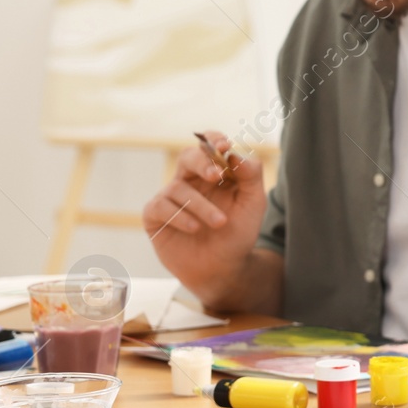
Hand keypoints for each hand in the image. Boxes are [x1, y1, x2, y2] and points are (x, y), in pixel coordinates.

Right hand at [143, 131, 265, 281]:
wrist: (224, 268)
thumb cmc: (238, 234)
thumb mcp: (253, 204)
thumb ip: (251, 175)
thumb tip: (234, 153)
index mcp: (214, 173)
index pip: (208, 145)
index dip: (212, 139)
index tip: (224, 145)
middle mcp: (190, 181)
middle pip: (187, 157)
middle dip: (201, 162)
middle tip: (216, 175)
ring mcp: (170, 198)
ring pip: (178, 187)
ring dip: (201, 205)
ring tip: (220, 223)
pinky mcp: (155, 217)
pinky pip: (161, 206)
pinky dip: (180, 216)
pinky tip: (195, 228)